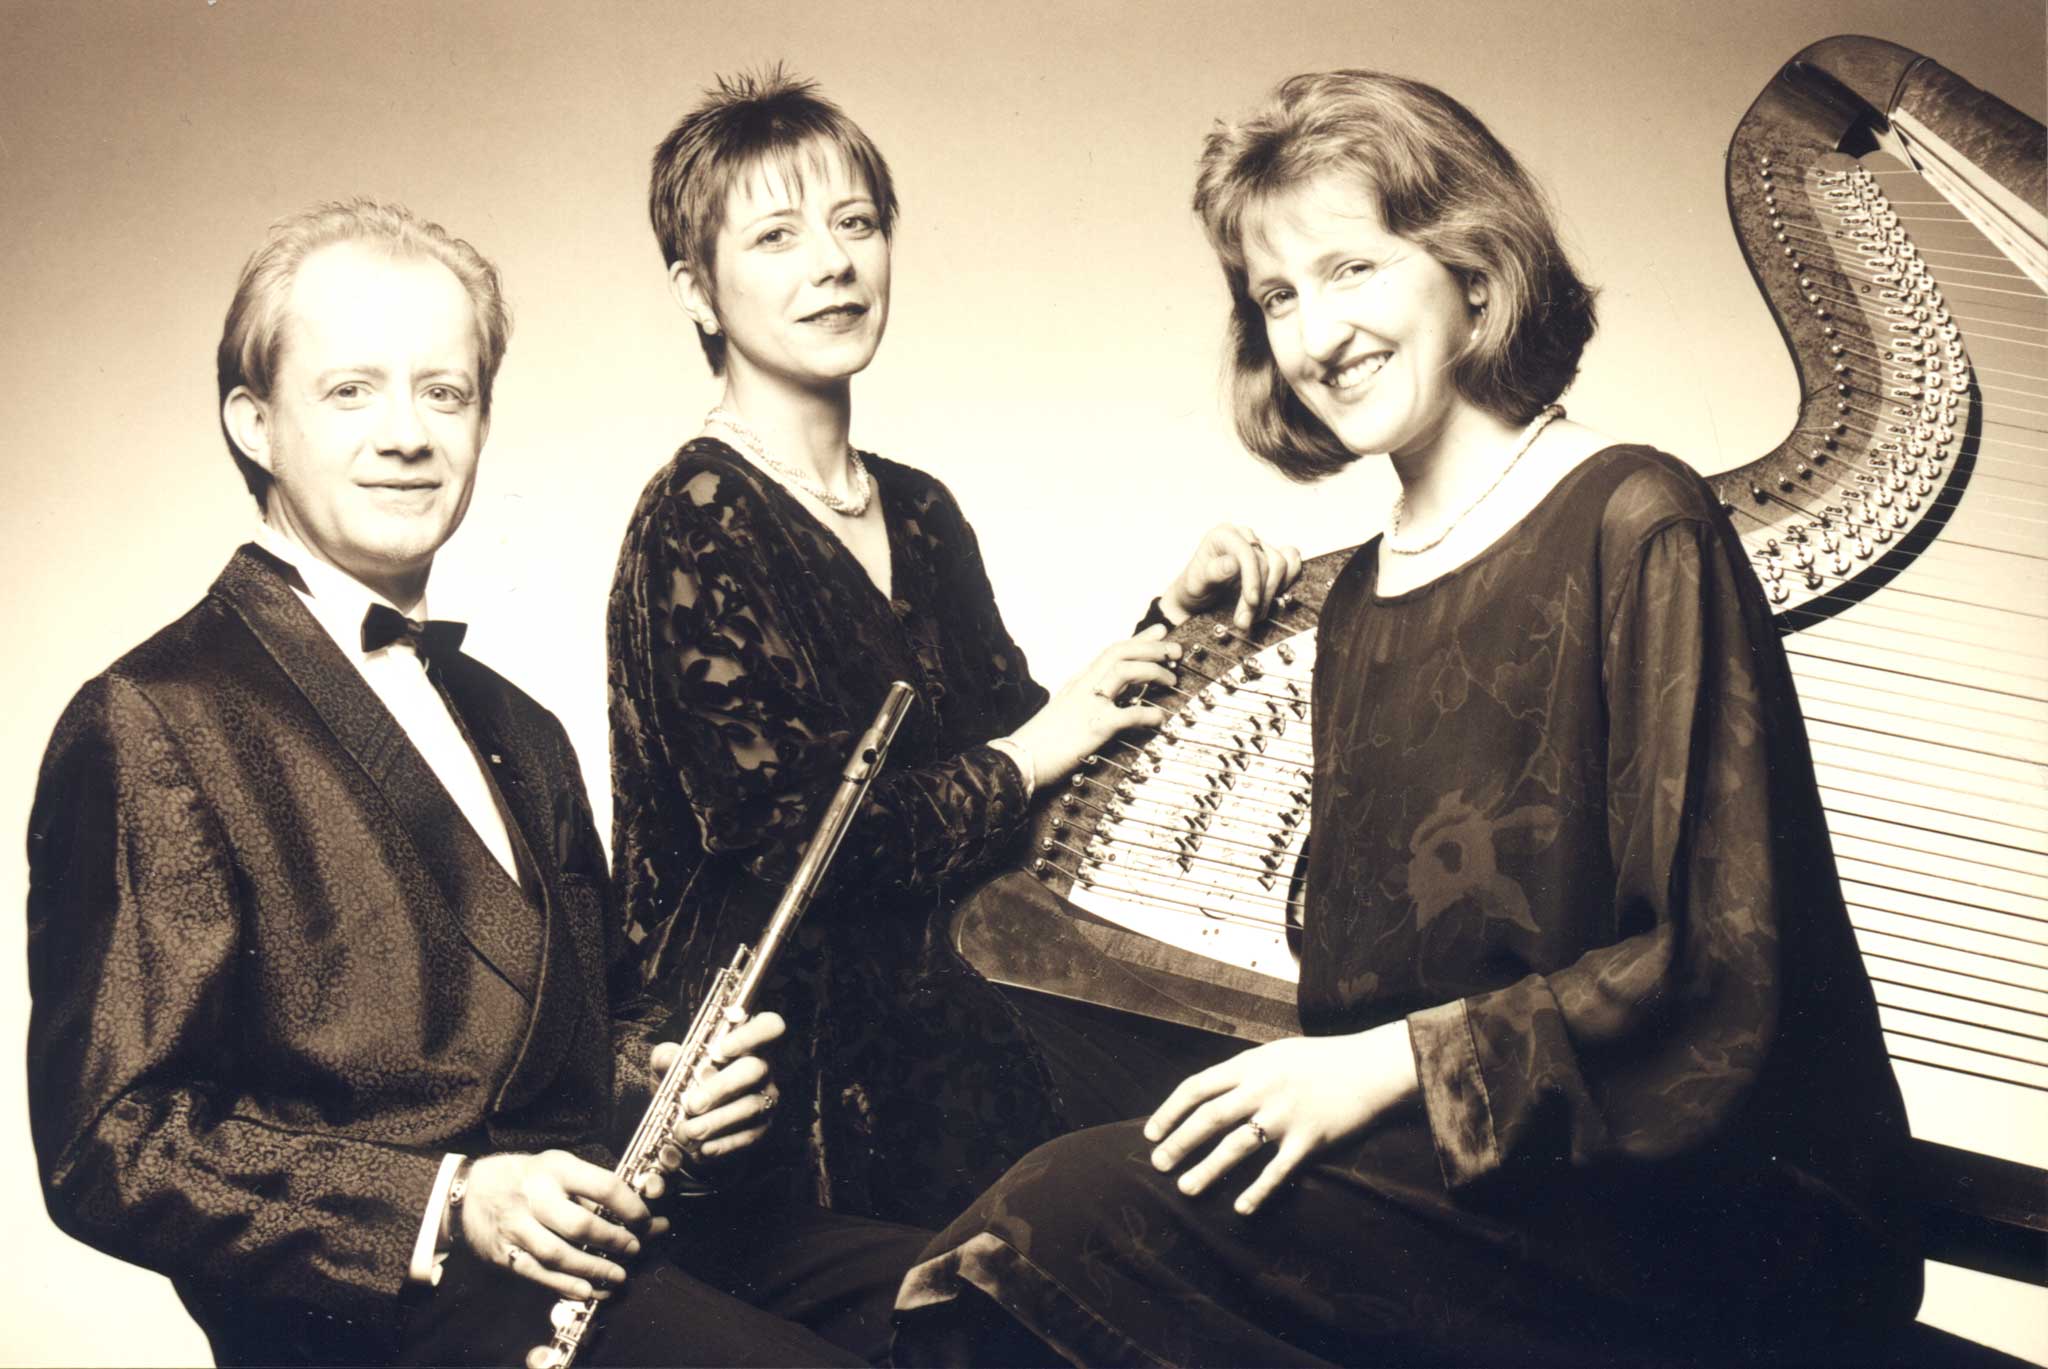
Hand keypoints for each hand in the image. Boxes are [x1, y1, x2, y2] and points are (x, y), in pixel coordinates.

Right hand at [458, 1150, 666, 1300]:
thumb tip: (644, 1216)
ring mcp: (518, 1227)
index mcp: (556, 1169)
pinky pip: (539, 1274)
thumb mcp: (557, 1168)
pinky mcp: (505, 1254)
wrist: (466, 1193)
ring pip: (560, 1255)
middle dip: (614, 1241)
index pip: (603, 1186)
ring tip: (618, 1276)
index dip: (631, 1207)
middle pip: (581, 1225)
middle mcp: (536, 1197)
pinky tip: (588, 1292)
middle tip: (634, 1249)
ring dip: (594, 1269)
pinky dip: (566, 1286)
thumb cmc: (524, 1178)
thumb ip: (594, 1191)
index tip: (646, 1220)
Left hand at [652, 1009, 785, 1167]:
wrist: (693, 1115)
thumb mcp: (673, 1063)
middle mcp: (764, 1066)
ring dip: (717, 1121)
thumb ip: (668, 1057)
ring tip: (687, 1132)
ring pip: (751, 1106)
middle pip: (755, 1069)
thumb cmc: (688, 1078)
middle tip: (692, 1103)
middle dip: (722, 1086)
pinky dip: (724, 1144)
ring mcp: (767, 1097)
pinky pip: (749, 1135)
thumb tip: (667, 1058)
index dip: (749, 1036)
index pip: (768, 1026)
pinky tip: (702, 1149)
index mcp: (748, 1040)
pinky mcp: (762, 1127)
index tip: (720, 1050)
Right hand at [1008, 625, 1176, 783]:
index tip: (1162, 631)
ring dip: (1153, 672)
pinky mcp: (1093, 727)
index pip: (1113, 651)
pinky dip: (1149, 714)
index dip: (1140, 639)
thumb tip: (1118, 698)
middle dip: (1152, 647)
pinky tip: (1160, 718)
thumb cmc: (1044, 741)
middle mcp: (1084, 686)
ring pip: (1124, 671)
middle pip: (1120, 652)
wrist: (1020, 760)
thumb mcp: (1069, 710)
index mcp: (1079, 682)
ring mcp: (1088, 704)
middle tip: (1175, 650)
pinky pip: (1128, 714)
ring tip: (1172, 680)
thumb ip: (1091, 699)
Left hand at [1143, 1021, 1418, 1214]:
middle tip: (1158, 1165)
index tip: (1151, 1133)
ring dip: (1207, 1170)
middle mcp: (1262, 1088)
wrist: (1373, 1067)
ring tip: (1186, 1188)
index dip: (1169, 1111)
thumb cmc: (1323, 1060)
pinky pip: (1277, 1171)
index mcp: (1250, 1064)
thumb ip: (1245, 1071)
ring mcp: (1285, 1115)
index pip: (1196, 1087)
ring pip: (1236, 1146)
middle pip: (1209, 1118)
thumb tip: (1210, 1092)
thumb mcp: (1276, 1053)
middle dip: (1178, 1143)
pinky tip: (1241, 1208)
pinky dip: (1257, 1191)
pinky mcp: (1309, 1140)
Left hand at [1162, 524, 1303, 630]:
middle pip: (1268, 562)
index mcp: (1223, 535)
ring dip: (1271, 595)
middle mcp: (1244, 536)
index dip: (1253, 579)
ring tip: (1253, 616)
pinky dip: (1286, 582)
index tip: (1251, 602)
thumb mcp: (1195, 584)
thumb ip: (1212, 572)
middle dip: (1259, 595)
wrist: (1198, 600)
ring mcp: (1260, 545)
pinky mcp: (1271, 558)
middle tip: (1245, 621)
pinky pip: (1291, 563)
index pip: (1247, 552)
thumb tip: (1233, 563)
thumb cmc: (1194, 589)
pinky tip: (1271, 599)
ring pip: (1281, 565)